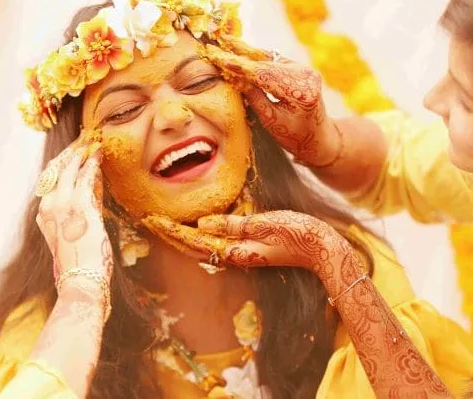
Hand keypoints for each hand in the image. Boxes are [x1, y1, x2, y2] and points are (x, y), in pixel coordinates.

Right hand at [36, 138, 112, 288]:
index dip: (61, 167)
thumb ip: (77, 216)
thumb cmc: (79, 265)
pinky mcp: (80, 206)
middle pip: (56, 172)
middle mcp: (48, 207)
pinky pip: (85, 177)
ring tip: (92, 146)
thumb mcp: (71, 237)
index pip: (50, 182)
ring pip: (69, 170)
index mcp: (44, 216)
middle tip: (82, 144)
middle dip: (69, 156)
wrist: (80, 280)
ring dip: (81, 156)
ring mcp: (62, 205)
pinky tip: (98, 156)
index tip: (71, 156)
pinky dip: (92, 165)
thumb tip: (89, 197)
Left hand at [142, 210, 360, 280]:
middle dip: (170, 234)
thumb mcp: (264, 224)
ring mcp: (242, 253)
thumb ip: (232, 225)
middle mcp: (234, 255)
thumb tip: (201, 224)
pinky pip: (216, 243)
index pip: (193, 241)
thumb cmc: (298, 234)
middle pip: (192, 247)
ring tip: (165, 223)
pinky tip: (196, 229)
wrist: (324, 250)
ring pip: (202, 246)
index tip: (150, 218)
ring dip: (182, 235)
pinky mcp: (250, 248)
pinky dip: (199, 236)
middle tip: (148, 219)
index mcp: (234, 250)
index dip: (170, 229)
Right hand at [203, 37, 341, 166]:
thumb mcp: (272, 122)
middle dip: (240, 54)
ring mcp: (304, 69)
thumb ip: (256, 99)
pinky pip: (274, 61)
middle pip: (266, 62)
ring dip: (247, 51)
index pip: (264, 75)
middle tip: (218, 44)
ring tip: (226, 41)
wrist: (319, 137)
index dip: (240, 66)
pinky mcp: (299, 68)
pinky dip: (257, 57)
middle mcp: (305, 75)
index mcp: (300, 92)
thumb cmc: (295, 137)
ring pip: (270, 58)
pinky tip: (241, 49)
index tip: (221, 59)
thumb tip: (236, 78)